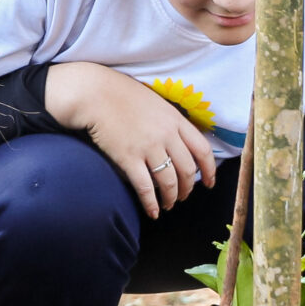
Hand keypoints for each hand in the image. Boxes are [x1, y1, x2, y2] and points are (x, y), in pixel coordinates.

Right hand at [44, 63, 218, 218]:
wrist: (95, 94)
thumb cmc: (122, 96)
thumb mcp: (156, 103)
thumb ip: (170, 121)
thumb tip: (180, 143)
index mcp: (175, 120)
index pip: (202, 150)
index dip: (210, 170)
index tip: (210, 182)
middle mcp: (166, 135)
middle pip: (188, 170)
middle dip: (188, 189)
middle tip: (183, 196)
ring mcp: (148, 147)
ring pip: (169, 182)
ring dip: (171, 198)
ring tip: (168, 205)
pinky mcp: (128, 158)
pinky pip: (145, 187)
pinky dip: (151, 203)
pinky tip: (152, 212)